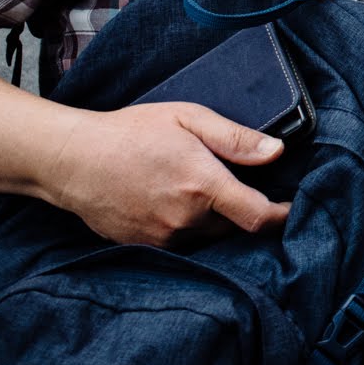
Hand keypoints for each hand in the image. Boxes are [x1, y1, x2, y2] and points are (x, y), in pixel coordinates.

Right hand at [46, 102, 290, 246]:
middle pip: (234, 226)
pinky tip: (173, 200)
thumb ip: (236, 139)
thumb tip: (277, 152)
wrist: (73, 160)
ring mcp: (162, 236)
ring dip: (213, 219)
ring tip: (196, 187)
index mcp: (202, 186)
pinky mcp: (143, 245)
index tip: (290, 210)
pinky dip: (187, 226)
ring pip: (207, 236)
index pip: (257, 216)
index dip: (281, 216)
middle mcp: (185, 218)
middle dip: (242, 209)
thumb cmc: (132, 132)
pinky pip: (180, 242)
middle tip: (231, 183)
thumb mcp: (189, 119)